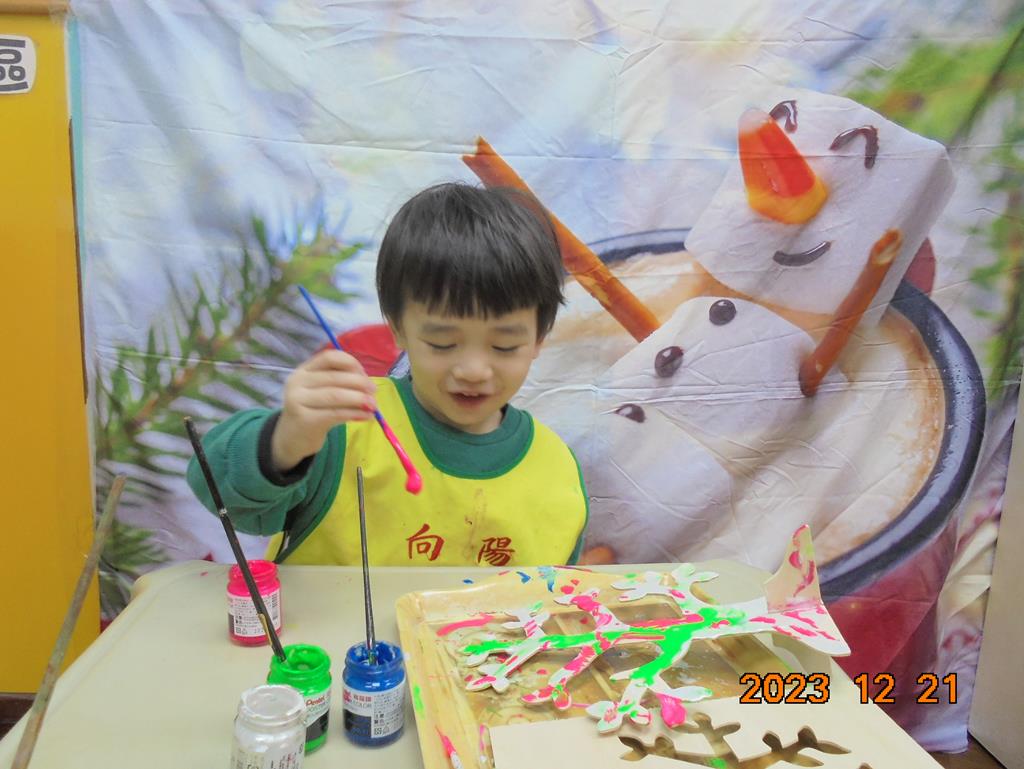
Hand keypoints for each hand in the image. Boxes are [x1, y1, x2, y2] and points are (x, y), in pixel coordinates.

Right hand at [271, 349, 376, 471]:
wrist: (292, 438)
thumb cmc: (313, 411)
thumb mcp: (321, 392)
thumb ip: (340, 383)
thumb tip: (368, 384)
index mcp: (303, 370)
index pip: (329, 357)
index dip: (350, 363)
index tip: (364, 374)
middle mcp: (297, 382)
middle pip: (335, 378)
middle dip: (360, 383)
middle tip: (374, 391)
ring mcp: (298, 401)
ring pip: (336, 395)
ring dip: (359, 399)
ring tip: (374, 405)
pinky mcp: (305, 420)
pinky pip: (336, 413)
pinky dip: (355, 413)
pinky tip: (366, 416)